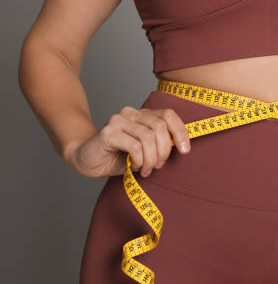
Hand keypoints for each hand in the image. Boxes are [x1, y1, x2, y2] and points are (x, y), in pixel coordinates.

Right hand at [63, 106, 190, 177]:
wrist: (86, 160)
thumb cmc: (117, 157)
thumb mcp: (145, 151)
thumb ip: (160, 145)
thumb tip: (181, 147)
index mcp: (142, 115)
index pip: (168, 115)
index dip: (180, 131)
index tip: (185, 150)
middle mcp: (131, 113)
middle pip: (160, 127)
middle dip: (164, 151)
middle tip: (158, 166)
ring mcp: (118, 121)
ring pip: (148, 137)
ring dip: (151, 158)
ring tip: (146, 169)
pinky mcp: (108, 132)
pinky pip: (134, 146)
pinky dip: (139, 160)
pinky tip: (134, 167)